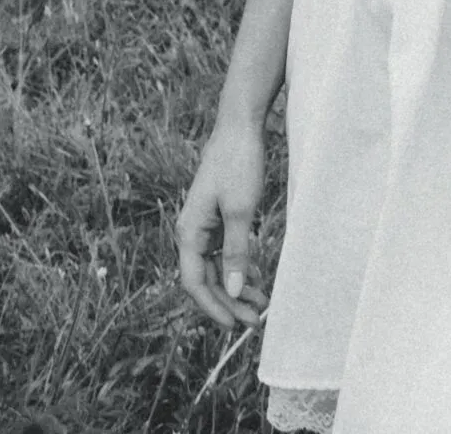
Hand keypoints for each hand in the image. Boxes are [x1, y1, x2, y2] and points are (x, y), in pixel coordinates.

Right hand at [177, 119, 267, 327]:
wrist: (240, 126)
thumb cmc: (238, 163)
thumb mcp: (240, 210)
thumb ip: (236, 252)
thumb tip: (232, 291)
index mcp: (189, 231)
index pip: (195, 282)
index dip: (214, 307)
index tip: (235, 324)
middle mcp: (192, 231)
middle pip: (207, 279)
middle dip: (229, 301)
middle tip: (255, 321)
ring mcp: (205, 224)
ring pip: (217, 267)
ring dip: (236, 287)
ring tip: (260, 304)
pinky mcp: (218, 216)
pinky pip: (224, 251)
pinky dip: (238, 266)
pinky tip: (254, 277)